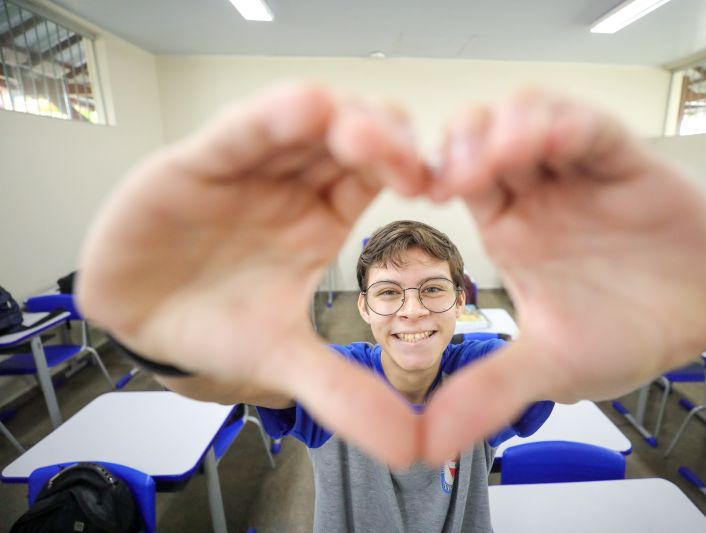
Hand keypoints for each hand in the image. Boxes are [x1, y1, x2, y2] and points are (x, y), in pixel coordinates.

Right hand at [77, 83, 427, 467]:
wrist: (143, 325)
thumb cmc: (215, 323)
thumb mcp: (286, 359)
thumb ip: (344, 394)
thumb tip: (411, 448)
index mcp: (322, 215)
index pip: (378, 175)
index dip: (410, 169)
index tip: (438, 186)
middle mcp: (292, 182)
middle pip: (350, 137)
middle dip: (385, 138)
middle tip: (412, 162)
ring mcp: (248, 168)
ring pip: (302, 123)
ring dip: (339, 120)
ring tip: (368, 136)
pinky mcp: (197, 163)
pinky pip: (239, 132)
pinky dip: (270, 119)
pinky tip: (303, 109)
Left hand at [421, 91, 705, 463]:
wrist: (695, 329)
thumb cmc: (621, 336)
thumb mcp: (549, 366)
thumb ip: (490, 392)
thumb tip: (425, 444)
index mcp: (509, 226)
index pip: (456, 176)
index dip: (433, 172)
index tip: (421, 192)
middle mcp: (539, 192)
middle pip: (485, 133)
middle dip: (465, 139)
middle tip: (458, 170)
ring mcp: (580, 174)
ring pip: (532, 116)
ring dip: (511, 126)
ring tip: (502, 156)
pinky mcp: (628, 164)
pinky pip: (593, 128)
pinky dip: (570, 126)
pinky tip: (555, 142)